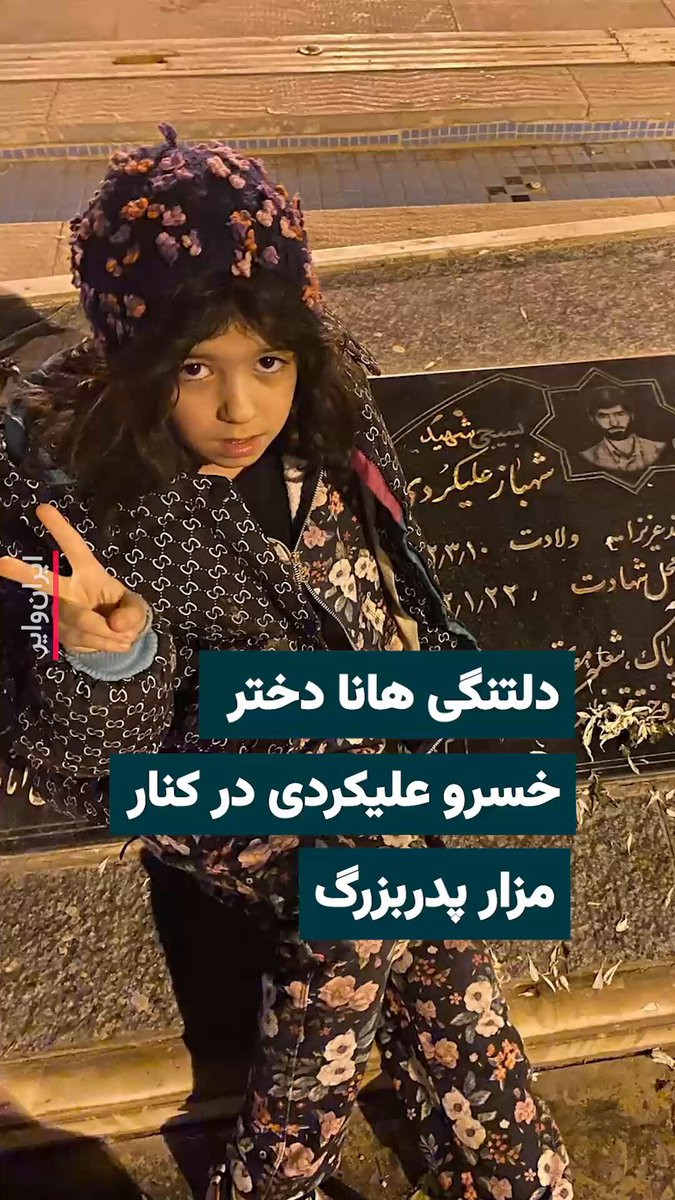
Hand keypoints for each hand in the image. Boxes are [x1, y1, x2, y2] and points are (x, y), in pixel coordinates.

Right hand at [0, 504, 150, 652]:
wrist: (116, 639)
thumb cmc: (123, 612)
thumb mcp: (137, 608)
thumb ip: (133, 613)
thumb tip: (115, 625)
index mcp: (88, 572)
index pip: (73, 548)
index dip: (59, 529)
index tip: (42, 509)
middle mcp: (68, 590)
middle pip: (45, 581)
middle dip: (22, 572)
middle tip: (1, 562)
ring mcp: (59, 612)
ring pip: (76, 622)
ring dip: (103, 633)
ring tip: (121, 635)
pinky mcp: (58, 634)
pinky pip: (79, 641)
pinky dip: (99, 645)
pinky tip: (108, 641)